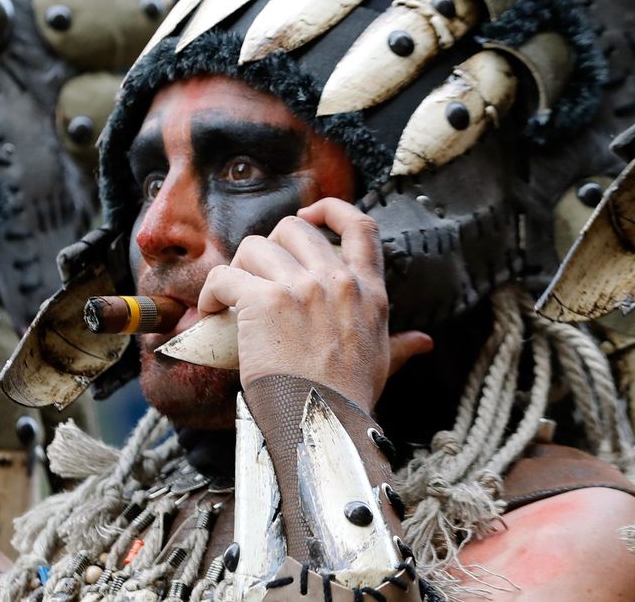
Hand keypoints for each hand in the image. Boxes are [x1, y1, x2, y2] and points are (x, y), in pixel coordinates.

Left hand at [196, 198, 433, 411]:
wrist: (322, 425)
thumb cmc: (350, 399)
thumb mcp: (383, 363)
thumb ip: (400, 345)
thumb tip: (424, 342)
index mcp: (368, 290)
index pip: (359, 226)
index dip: (332, 210)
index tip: (311, 214)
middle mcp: (337, 280)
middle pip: (295, 228)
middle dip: (271, 246)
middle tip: (258, 276)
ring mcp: (301, 287)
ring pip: (254, 246)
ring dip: (238, 269)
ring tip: (231, 298)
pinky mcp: (264, 301)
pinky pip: (225, 276)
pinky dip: (211, 292)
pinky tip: (210, 311)